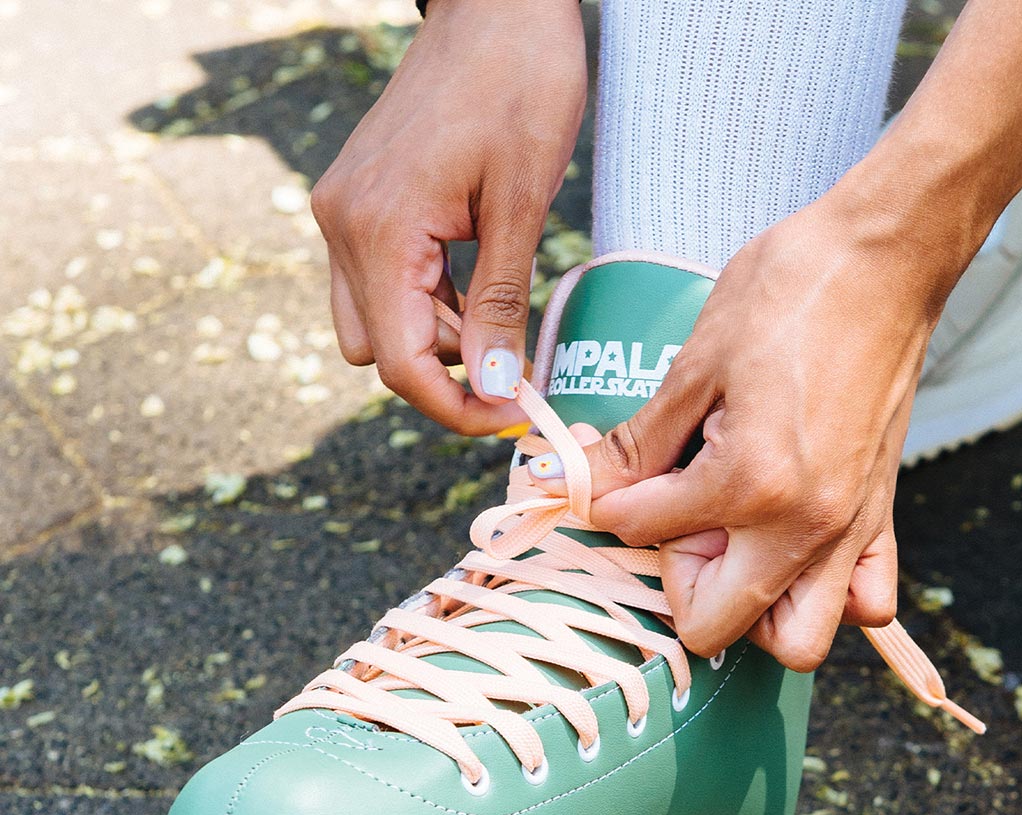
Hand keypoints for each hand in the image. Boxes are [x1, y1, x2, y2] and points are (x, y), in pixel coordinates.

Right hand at [312, 0, 586, 433]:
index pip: (399, 364)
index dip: (456, 408)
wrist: (496, 3)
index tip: (513, 414)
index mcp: (379, 228)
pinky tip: (479, 277)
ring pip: (377, 325)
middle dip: (449, 372)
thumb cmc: (519, 85)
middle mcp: (344, 225)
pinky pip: (382, 285)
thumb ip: (502, 303)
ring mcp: (344, 213)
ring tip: (504, 307)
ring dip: (440, 339)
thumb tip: (497, 386)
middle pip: (382, 353)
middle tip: (518, 357)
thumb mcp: (524, 205)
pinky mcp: (360, 203)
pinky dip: (430, 303)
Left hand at [584, 190, 945, 671]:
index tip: (608, 475)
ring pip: (796, 640)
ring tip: (733, 547)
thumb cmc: (794, 290)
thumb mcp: (697, 360)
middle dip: (682, 585)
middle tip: (675, 523)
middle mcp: (805, 526)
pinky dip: (829, 597)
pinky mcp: (881, 518)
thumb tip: (585, 483)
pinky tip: (793, 547)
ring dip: (753, 611)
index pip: (648, 532)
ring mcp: (850, 531)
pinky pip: (865, 603)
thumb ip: (641, 442)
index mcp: (750, 482)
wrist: (887, 259)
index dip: (611, 504)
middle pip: (718, 627)